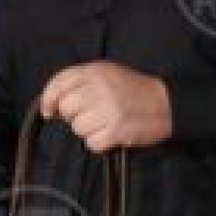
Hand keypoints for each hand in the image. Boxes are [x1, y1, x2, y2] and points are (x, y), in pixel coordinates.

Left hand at [38, 61, 172, 153]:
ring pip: (77, 128)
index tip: (49, 111)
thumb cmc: (132, 90)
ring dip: (89, 131)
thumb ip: (80, 82)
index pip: (59, 83)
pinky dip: (100, 143)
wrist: (166, 104)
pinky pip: (92, 143)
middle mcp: (99, 87)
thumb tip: (51, 105)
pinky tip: (112, 134)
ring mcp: (108, 109)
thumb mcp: (107, 74)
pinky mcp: (116, 129)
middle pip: (66, 108)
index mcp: (95, 71)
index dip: (49, 99)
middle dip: (74, 116)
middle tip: (92, 116)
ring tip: (106, 123)